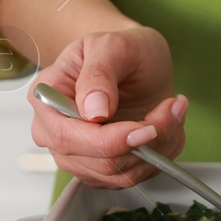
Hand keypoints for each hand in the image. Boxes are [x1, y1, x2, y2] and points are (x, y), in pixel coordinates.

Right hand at [28, 26, 186, 188]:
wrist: (135, 62)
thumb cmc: (119, 51)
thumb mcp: (110, 46)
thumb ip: (98, 75)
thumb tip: (93, 111)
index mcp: (47, 102)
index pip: (68, 137)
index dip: (108, 141)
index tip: (145, 129)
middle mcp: (57, 136)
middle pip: (100, 163)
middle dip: (145, 142)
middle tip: (171, 108)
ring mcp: (81, 158)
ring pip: (124, 174)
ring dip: (159, 145)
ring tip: (172, 109)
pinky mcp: (106, 170)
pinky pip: (139, 174)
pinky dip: (162, 152)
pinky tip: (166, 123)